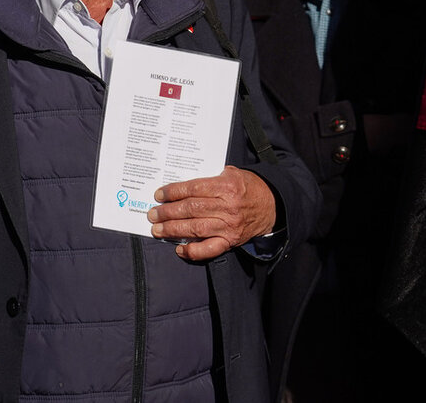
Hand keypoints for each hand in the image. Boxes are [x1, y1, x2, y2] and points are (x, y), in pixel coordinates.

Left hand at [146, 166, 276, 260]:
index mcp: (227, 186)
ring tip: (158, 229)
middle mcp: (227, 206)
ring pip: (195, 228)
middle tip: (153, 214)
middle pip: (191, 209)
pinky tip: (179, 249)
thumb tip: (184, 185)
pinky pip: (209, 249)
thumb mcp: (234, 173)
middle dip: (168, 212)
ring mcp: (229, 225)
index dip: (173, 192)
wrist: (272, 205)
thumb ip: (212, 177)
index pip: (193, 189)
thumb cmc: (250, 187)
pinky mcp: (231, 241)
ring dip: (173, 229)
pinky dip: (193, 251)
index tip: (159, 195)